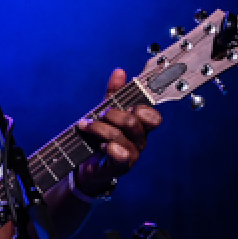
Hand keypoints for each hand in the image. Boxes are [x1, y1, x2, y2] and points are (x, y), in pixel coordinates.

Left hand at [74, 68, 162, 193]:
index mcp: (139, 127)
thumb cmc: (99, 137)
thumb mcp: (105, 113)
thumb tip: (120, 71)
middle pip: (134, 122)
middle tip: (100, 115)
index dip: (141, 107)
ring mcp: (131, 155)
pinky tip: (100, 145)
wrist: (86, 165)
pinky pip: (121, 155)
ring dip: (99, 128)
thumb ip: (113, 94)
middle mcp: (138, 141)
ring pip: (121, 136)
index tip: (126, 103)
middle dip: (112, 114)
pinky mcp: (119, 167)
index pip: (151, 115)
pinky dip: (108, 147)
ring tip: (86, 126)